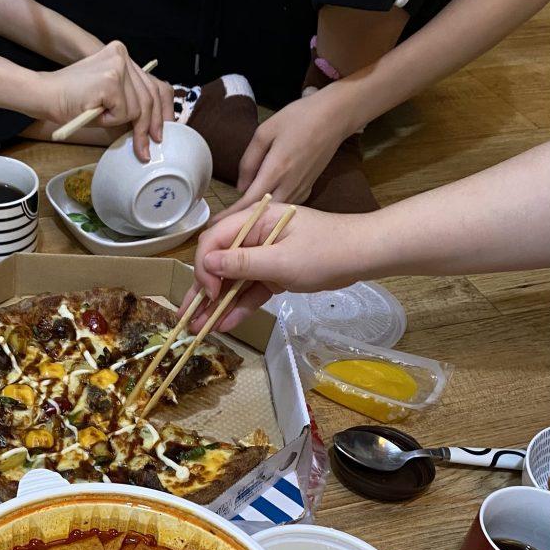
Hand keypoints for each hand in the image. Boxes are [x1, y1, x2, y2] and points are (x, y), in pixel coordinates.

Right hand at [40, 41, 174, 160]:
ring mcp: (118, 65)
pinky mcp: (111, 79)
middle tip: (147, 146)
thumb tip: (153, 124)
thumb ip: (130, 100)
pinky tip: (94, 111)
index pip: (155, 84)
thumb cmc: (73, 101)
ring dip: (118, 121)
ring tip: (99, 116)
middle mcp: (122, 56)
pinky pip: (123, 112)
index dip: (164, 110)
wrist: (45, 95)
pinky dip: (110, 119)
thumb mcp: (108, 98)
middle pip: (151, 97)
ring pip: (138, 107)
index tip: (163, 129)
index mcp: (122, 56)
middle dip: (150, 126)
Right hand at [179, 204, 367, 331]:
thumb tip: (207, 265)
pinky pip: (251, 290)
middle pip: (219, 263)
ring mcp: (264, 256)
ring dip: (217, 304)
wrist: (364, 256)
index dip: (205, 267)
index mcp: (254, 221)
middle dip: (203, 290)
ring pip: (233, 281)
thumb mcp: (282, 260)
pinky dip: (239, 307)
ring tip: (199, 327)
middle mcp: (254, 236)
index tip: (210, 292)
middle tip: (186, 316)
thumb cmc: (326, 251)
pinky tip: (224, 324)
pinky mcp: (274, 273)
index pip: (214, 241)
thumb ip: (243, 264)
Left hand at [215, 83, 357, 220]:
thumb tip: (241, 187)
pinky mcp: (309, 188)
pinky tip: (265, 212)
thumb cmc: (299, 118)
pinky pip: (288, 206)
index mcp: (276, 170)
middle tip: (222, 229)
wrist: (335, 116)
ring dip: (258, 220)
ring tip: (239, 225)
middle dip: (241, 222)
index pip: (249, 201)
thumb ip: (249, 161)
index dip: (230, 216)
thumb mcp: (264, 132)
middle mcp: (290, 184)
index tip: (214, 225)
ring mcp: (301, 188)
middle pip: (262, 213)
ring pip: (276, 213)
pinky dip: (274, 213)